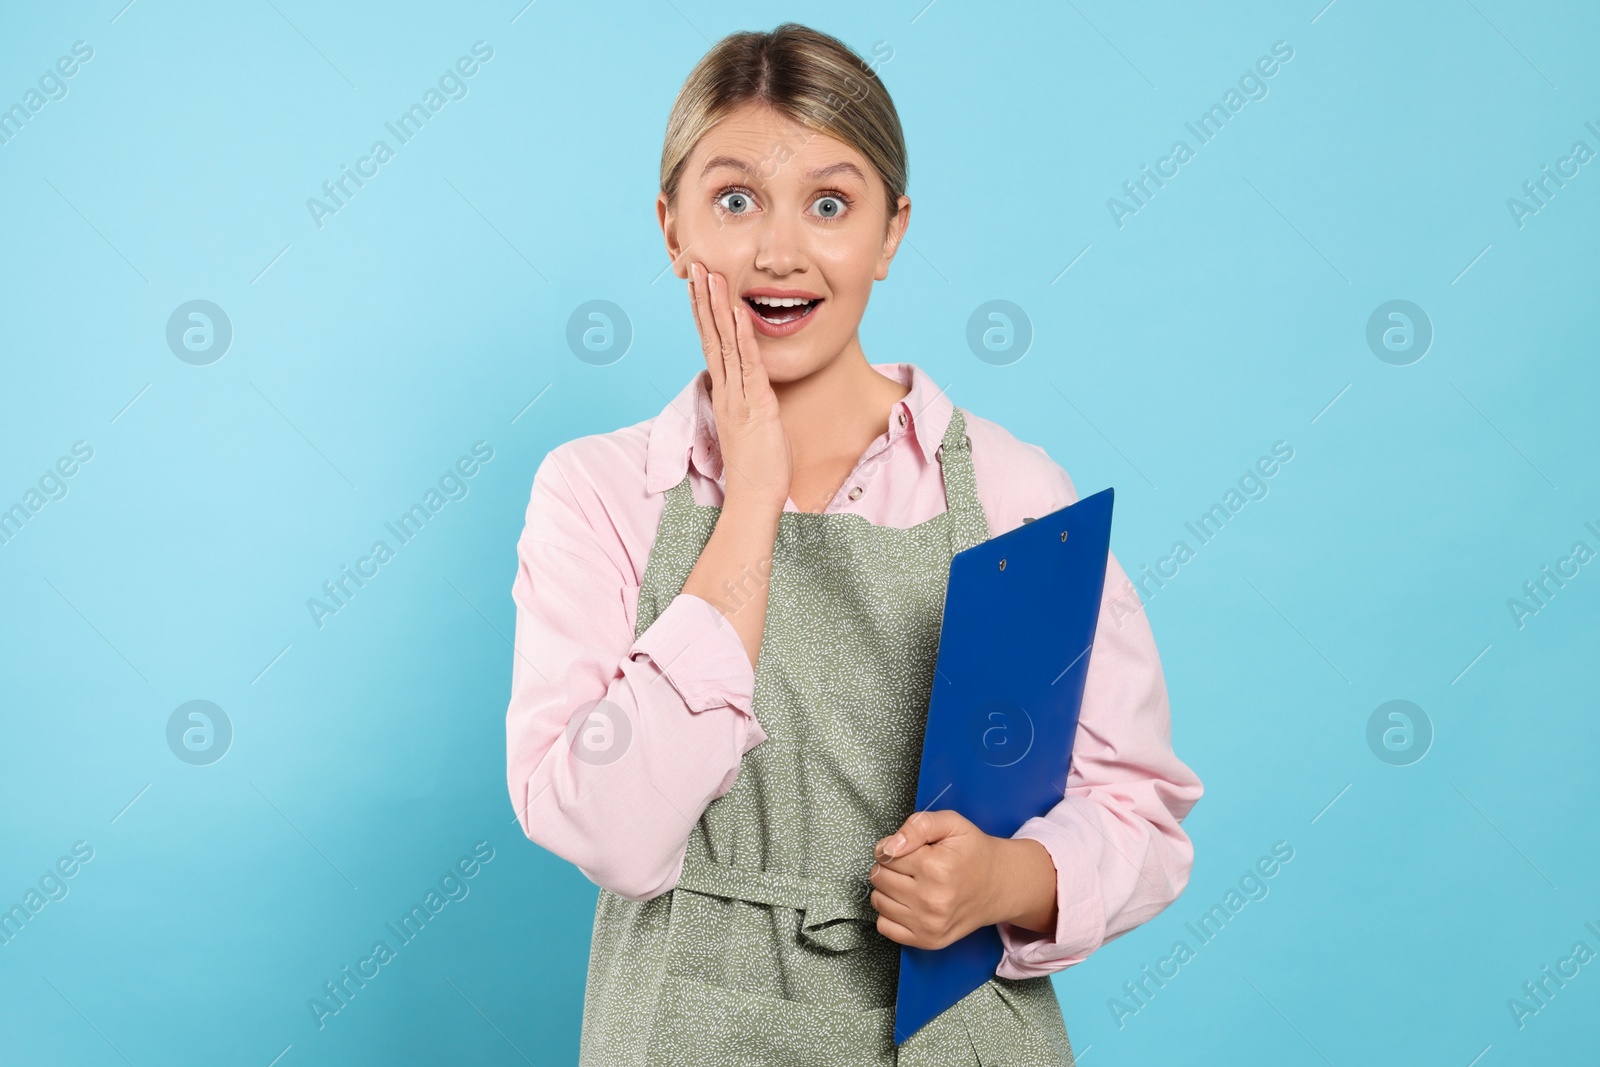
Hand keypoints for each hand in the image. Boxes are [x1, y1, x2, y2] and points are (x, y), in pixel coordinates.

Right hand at [687, 262, 791, 510]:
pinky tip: (739, 313)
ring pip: (723, 345)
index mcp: (725, 394)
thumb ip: (749, 404)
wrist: (754, 498)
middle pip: (710, 337)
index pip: (711, 345)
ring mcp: (738, 398)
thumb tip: (751, 390)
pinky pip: (747, 366)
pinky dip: (742, 338)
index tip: (700, 286)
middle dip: (704, 300)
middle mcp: (726, 391)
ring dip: (718, 309)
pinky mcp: (756, 407)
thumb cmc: (758, 467)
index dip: (705, 314)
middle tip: (697, 267)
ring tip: (712, 277)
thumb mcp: (753, 426)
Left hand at [868, 810, 1058, 949]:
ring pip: (878, 901)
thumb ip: (918, 825)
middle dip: (888, 867)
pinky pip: (884, 927)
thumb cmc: (972, 852)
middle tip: (911, 865)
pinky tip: (907, 903)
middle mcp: (932, 900)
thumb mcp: (952, 824)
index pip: (886, 855)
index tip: (909, 849)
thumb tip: (888, 847)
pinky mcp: (928, 941)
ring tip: (910, 882)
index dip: (893, 847)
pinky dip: (890, 913)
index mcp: (936, 868)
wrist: (999, 885)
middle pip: (879, 878)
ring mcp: (929, 924)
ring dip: (888, 889)